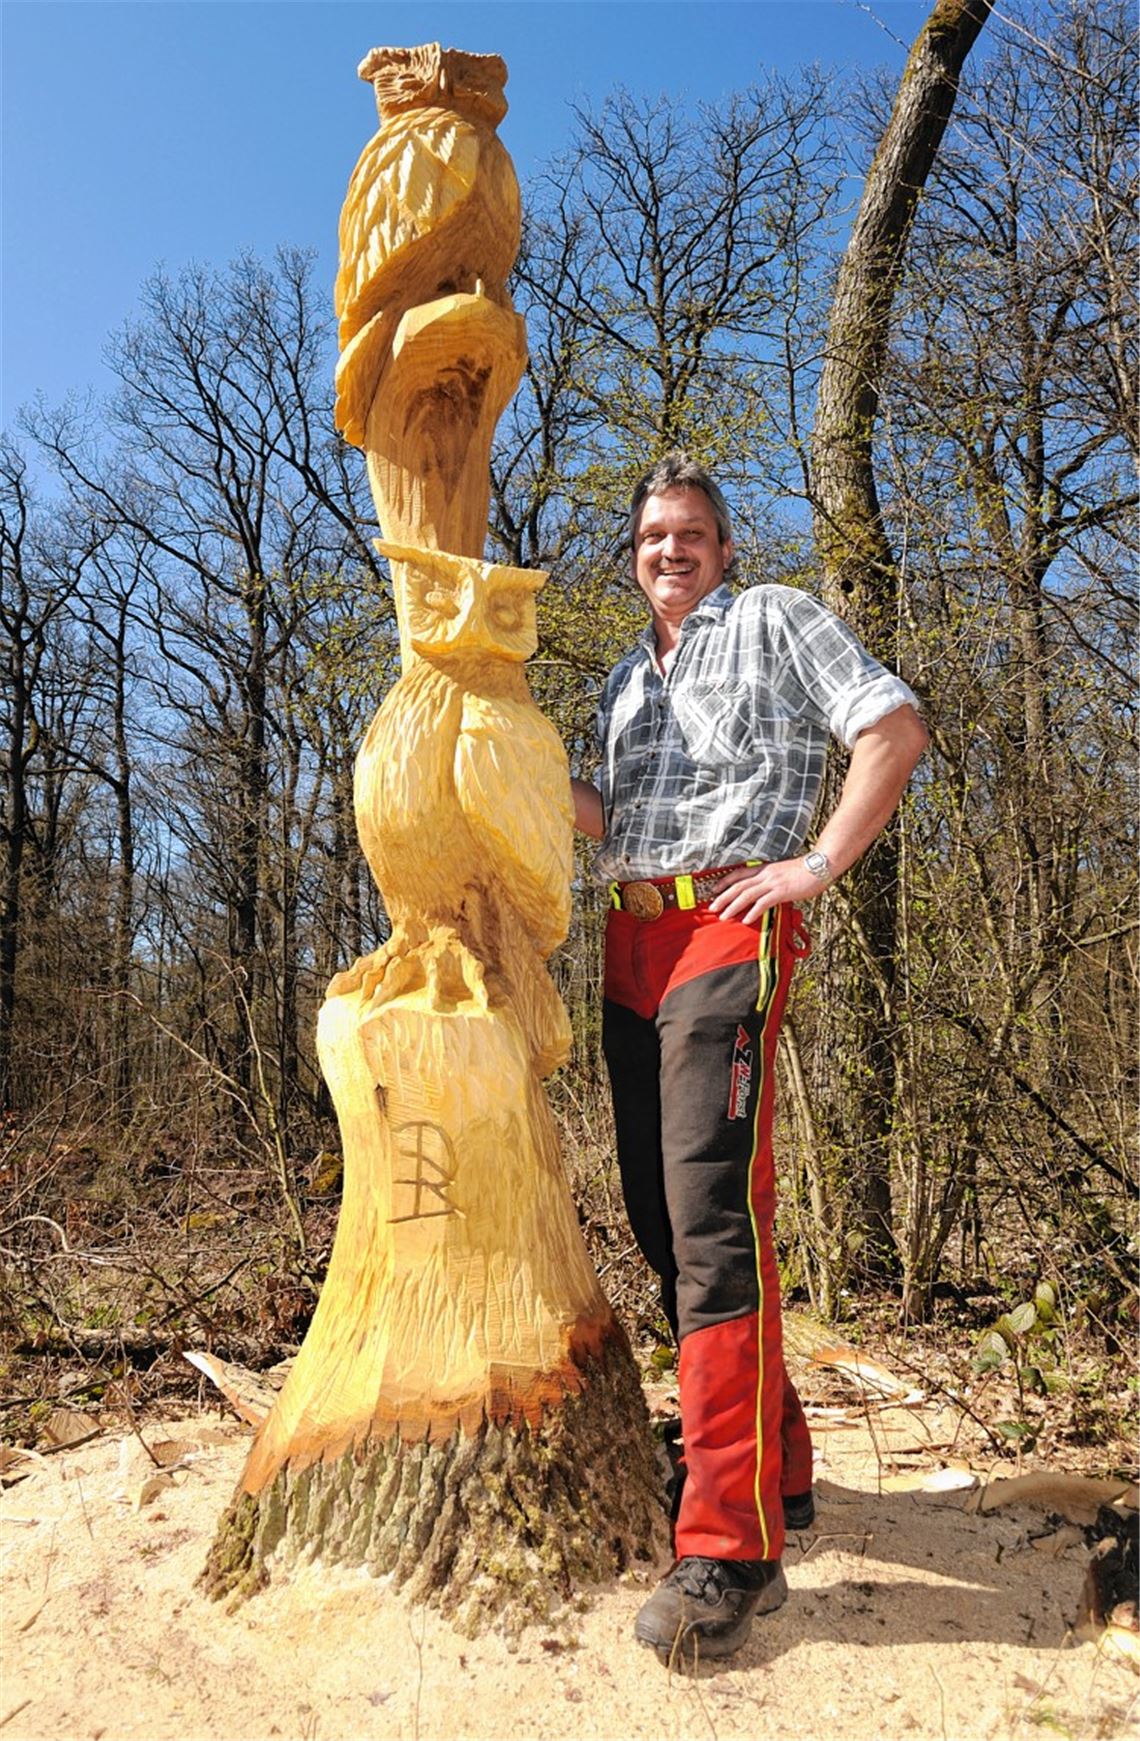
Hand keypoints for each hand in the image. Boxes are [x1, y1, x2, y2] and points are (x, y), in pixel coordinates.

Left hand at [707, 858, 829, 924]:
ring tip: (724, 916)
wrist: (820, 866)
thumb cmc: (804, 872)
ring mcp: (772, 882)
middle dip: (722, 897)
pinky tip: (746, 920)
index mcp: (764, 869)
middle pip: (738, 886)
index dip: (723, 882)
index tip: (713, 890)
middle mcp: (765, 874)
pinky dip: (753, 912)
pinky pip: (763, 903)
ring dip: (733, 906)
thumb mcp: (782, 874)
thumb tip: (764, 892)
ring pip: (746, 895)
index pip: (738, 874)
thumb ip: (771, 882)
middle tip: (711, 907)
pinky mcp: (781, 891)